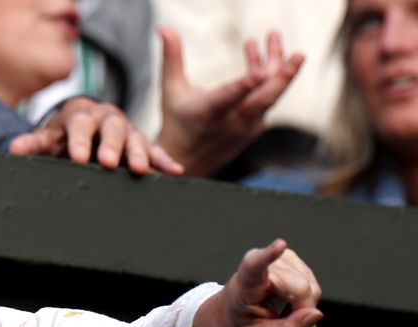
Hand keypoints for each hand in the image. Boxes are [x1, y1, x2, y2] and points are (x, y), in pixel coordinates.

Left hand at [9, 96, 183, 175]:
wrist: (85, 123)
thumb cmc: (64, 135)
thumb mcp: (49, 138)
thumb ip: (34, 143)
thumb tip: (13, 148)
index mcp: (82, 116)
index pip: (80, 125)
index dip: (79, 140)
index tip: (77, 157)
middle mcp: (107, 119)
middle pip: (111, 129)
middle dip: (111, 146)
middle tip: (108, 162)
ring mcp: (126, 129)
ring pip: (135, 138)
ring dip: (139, 153)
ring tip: (140, 170)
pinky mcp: (141, 141)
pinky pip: (155, 150)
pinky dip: (164, 160)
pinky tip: (174, 171)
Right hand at [154, 27, 304, 177]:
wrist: (186, 162)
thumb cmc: (177, 122)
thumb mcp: (170, 90)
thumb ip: (171, 57)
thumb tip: (164, 27)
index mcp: (209, 113)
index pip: (228, 98)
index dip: (244, 85)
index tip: (258, 73)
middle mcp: (232, 121)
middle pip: (264, 99)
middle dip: (283, 76)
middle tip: (299, 55)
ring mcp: (247, 125)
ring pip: (270, 94)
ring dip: (276, 65)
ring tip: (273, 36)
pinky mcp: (255, 126)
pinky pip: (266, 97)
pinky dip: (267, 76)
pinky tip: (259, 56)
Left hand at [191, 239, 321, 326]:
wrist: (230, 313)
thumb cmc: (239, 323)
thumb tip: (316, 315)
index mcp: (244, 284)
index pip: (254, 266)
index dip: (269, 256)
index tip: (280, 245)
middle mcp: (263, 266)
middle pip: (300, 287)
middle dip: (302, 311)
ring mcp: (280, 260)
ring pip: (311, 288)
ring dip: (303, 309)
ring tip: (281, 316)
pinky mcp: (292, 260)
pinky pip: (313, 287)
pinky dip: (305, 302)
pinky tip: (288, 307)